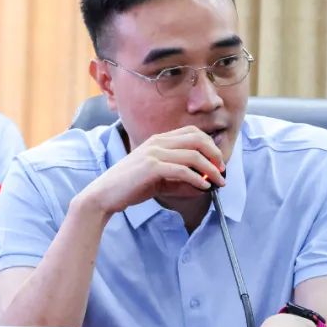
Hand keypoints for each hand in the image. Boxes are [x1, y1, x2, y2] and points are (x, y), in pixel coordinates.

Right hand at [76, 126, 225, 215]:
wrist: (104, 194)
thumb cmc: (130, 187)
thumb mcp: (159, 180)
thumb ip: (179, 179)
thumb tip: (203, 183)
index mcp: (158, 140)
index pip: (192, 132)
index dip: (210, 145)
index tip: (218, 162)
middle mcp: (157, 142)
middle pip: (197, 139)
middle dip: (215, 154)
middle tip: (222, 171)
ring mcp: (154, 152)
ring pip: (193, 155)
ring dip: (211, 169)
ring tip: (218, 182)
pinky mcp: (151, 167)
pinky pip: (183, 170)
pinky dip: (197, 178)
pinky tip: (203, 187)